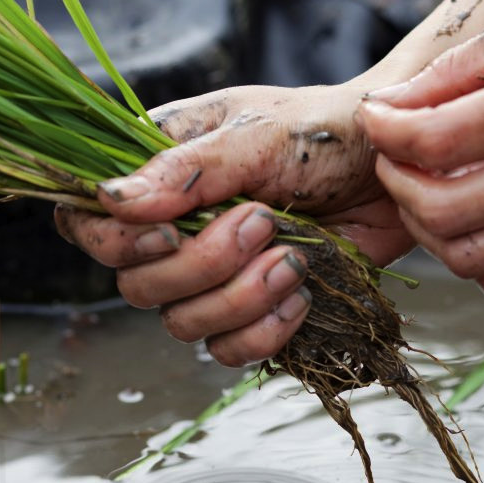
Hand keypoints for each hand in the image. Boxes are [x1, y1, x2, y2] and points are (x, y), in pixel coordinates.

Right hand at [55, 83, 413, 365]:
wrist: (394, 168)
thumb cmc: (326, 132)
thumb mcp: (257, 133)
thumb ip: (186, 170)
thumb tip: (111, 200)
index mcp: (159, 171)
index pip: (89, 223)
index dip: (115, 243)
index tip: (167, 233)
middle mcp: (174, 226)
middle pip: (135, 284)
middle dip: (202, 265)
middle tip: (261, 221)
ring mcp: (212, 274)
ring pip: (182, 323)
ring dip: (239, 298)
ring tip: (293, 257)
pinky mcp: (252, 309)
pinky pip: (228, 350)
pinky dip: (265, 331)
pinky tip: (301, 294)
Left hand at [362, 0, 483, 305]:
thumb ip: (462, 67)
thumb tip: (390, 107)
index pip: (439, 140)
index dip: (386, 135)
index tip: (376, 120)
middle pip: (445, 212)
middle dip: (397, 189)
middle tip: (396, 162)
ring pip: (472, 260)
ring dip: (428, 231)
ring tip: (427, 193)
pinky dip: (474, 259)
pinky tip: (474, 221)